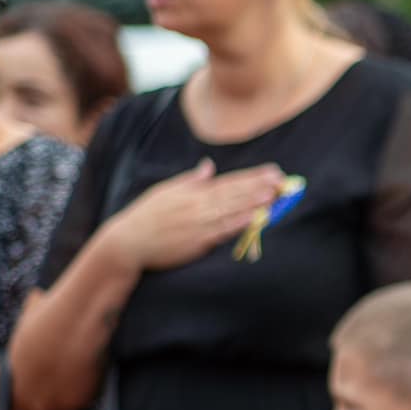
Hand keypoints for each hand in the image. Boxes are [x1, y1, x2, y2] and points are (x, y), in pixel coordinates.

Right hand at [97, 159, 287, 273]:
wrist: (126, 243)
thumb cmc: (145, 218)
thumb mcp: (165, 191)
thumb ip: (190, 180)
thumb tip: (208, 165)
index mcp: (193, 192)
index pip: (229, 181)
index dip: (253, 176)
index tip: (274, 171)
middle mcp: (198, 204)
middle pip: (235, 193)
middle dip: (260, 186)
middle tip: (284, 181)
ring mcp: (198, 222)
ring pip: (232, 209)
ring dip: (254, 201)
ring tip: (275, 195)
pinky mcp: (197, 241)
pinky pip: (222, 230)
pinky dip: (239, 222)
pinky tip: (256, 217)